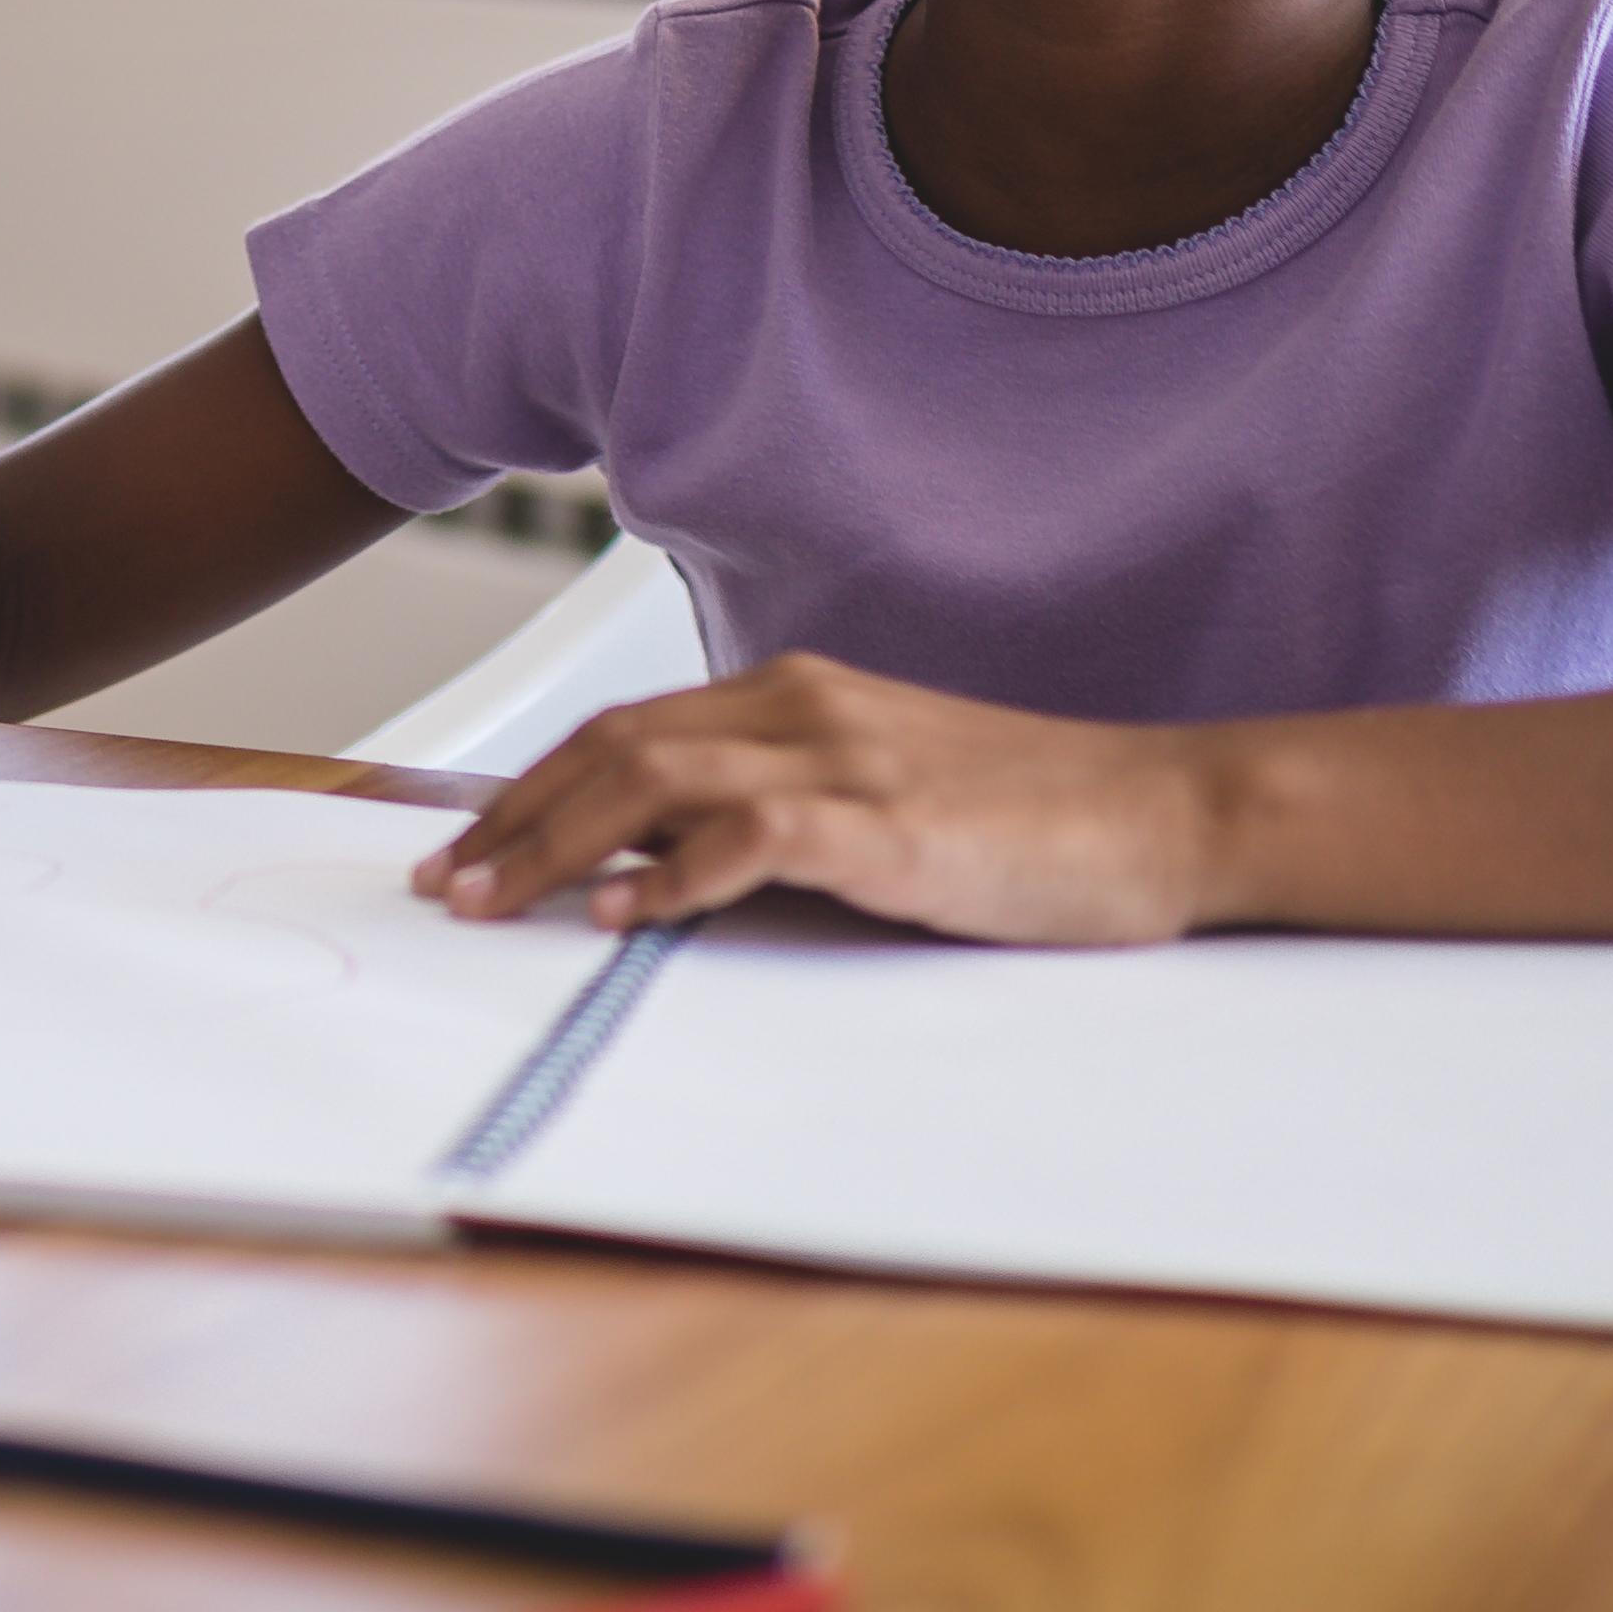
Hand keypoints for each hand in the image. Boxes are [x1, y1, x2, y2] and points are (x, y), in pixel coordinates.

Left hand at [421, 654, 1231, 943]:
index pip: (629, 731)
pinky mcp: (892, 824)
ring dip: (559, 844)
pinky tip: (626, 916)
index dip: (535, 786)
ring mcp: (848, 759)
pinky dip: (676, 874)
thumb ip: (781, 814)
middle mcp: (806, 708)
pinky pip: (754, 836)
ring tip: (494, 901)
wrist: (1167, 811)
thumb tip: (664, 870)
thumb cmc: (1032, 816)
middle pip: (617, 747)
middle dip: (515, 818)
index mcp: (799, 695)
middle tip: (445, 884)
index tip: (470, 845)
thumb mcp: (884, 795)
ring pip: (656, 780)